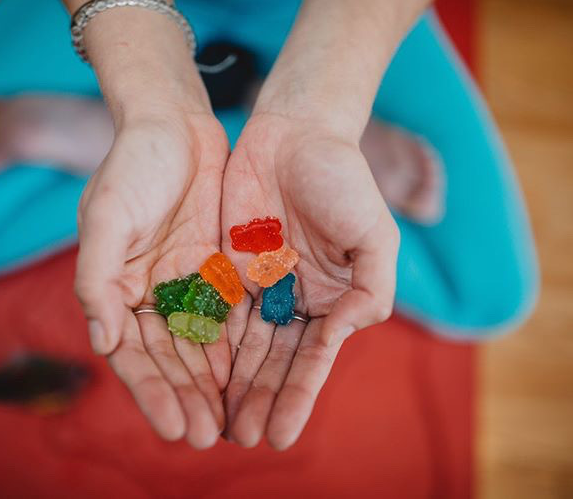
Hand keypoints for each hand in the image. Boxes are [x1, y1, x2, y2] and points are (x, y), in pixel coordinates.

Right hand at [75, 112, 230, 448]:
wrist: (174, 125)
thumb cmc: (131, 166)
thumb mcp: (105, 216)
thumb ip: (96, 279)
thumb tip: (102, 342)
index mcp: (115, 289)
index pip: (132, 354)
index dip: (151, 393)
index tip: (173, 427)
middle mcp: (150, 294)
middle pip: (170, 359)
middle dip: (187, 399)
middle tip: (208, 438)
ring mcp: (186, 284)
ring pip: (202, 346)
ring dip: (214, 385)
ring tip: (232, 423)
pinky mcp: (217, 270)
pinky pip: (229, 316)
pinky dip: (237, 347)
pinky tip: (251, 377)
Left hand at [221, 112, 399, 448]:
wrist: (294, 134)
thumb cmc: (342, 179)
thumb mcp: (374, 234)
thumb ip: (371, 288)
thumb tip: (345, 334)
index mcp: (334, 300)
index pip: (312, 359)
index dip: (297, 397)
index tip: (281, 435)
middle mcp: (296, 302)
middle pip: (275, 362)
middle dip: (260, 400)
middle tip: (243, 439)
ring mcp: (260, 288)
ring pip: (243, 347)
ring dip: (233, 387)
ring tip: (219, 426)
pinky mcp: (228, 269)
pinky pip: (217, 314)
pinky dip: (209, 348)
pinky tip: (197, 380)